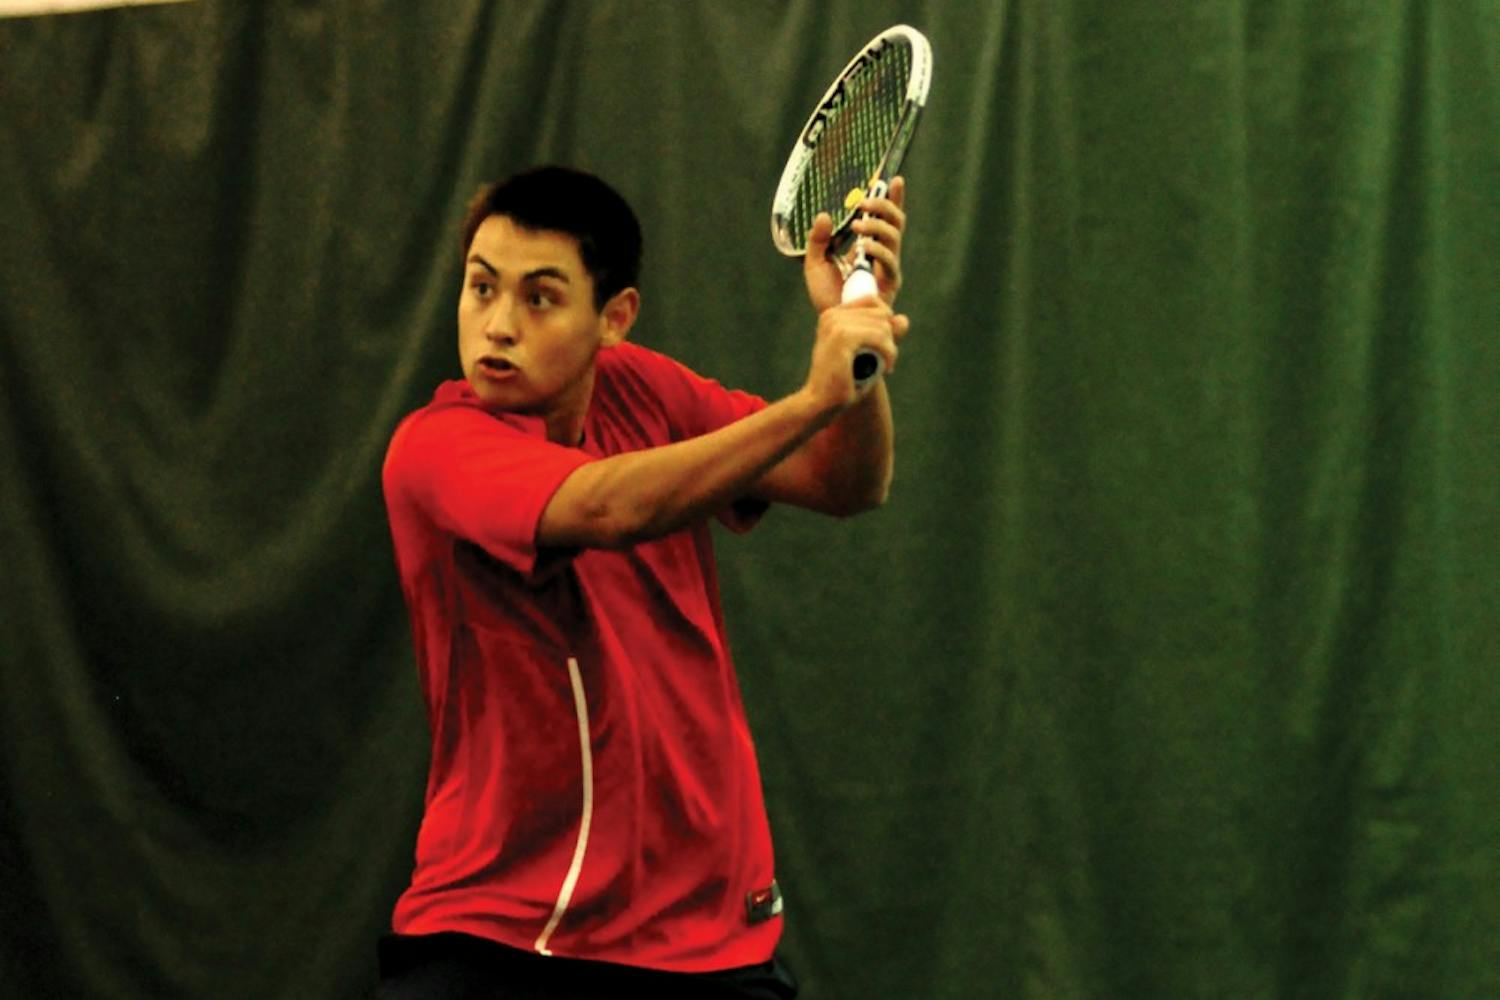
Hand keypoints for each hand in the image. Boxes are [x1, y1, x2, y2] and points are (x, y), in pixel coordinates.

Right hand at [802, 295, 909, 410]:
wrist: (820, 404)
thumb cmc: (843, 382)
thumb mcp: (867, 354)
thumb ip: (885, 335)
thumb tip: (904, 319)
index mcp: (832, 315)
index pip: (873, 302)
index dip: (886, 323)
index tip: (882, 347)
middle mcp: (832, 315)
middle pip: (881, 313)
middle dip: (889, 338)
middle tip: (885, 361)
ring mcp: (835, 325)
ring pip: (883, 325)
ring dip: (891, 349)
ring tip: (885, 366)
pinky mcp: (842, 338)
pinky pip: (880, 337)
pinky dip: (889, 354)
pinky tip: (887, 369)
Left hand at [803, 176, 907, 312]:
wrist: (834, 325)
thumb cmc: (827, 297)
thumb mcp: (814, 263)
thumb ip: (817, 240)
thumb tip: (823, 215)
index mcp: (869, 247)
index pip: (886, 219)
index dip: (893, 199)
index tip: (895, 179)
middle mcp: (883, 255)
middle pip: (896, 222)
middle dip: (884, 206)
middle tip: (864, 202)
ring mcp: (888, 269)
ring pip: (894, 236)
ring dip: (878, 225)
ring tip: (858, 224)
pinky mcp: (889, 284)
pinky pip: (890, 261)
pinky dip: (878, 249)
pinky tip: (864, 247)